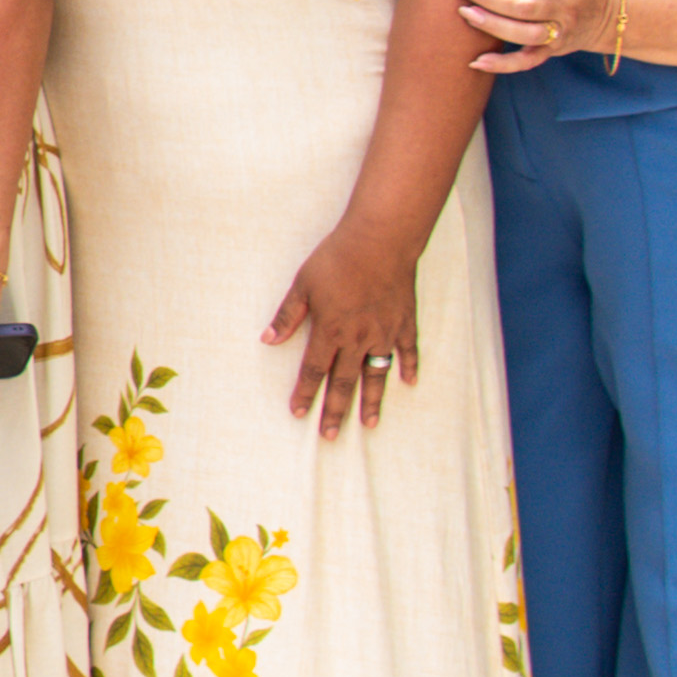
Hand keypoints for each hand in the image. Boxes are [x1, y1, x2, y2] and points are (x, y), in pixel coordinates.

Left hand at [265, 224, 423, 432]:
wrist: (380, 240)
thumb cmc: (337, 258)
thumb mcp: (303, 284)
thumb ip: (288, 315)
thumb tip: (268, 339)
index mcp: (330, 331)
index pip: (314, 371)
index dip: (305, 393)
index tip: (299, 413)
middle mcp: (358, 339)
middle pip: (344, 383)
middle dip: (335, 410)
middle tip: (329, 435)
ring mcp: (384, 333)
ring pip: (376, 375)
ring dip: (371, 401)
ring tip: (368, 424)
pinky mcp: (404, 322)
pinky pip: (407, 350)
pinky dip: (408, 366)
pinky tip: (408, 381)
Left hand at [452, 0, 617, 77]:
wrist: (612, 12)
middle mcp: (569, 8)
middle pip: (525, 7)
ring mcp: (562, 32)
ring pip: (524, 35)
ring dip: (491, 25)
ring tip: (465, 12)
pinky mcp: (554, 50)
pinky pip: (528, 62)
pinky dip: (503, 65)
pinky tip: (477, 61)